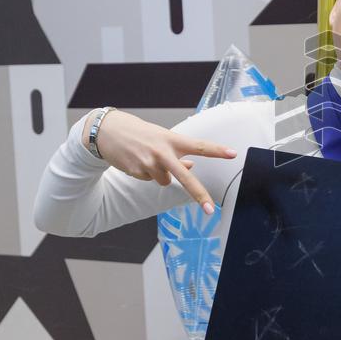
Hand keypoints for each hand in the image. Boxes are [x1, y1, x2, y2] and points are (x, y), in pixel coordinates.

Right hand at [82, 109, 236, 212]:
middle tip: (210, 208)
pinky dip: (146, 173)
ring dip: (160, 174)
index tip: (233, 154)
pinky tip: (136, 161)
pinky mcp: (136, 171)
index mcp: (172, 139)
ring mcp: (149, 163)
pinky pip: (149, 179)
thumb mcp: (162, 137)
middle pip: (185, 176)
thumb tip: (191, 165)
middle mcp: (162, 152)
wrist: (107, 131)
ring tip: (147, 157)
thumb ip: (178, 151)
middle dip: (199, 194)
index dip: (217, 150)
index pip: (199, 145)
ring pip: (164, 180)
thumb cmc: (140, 133)